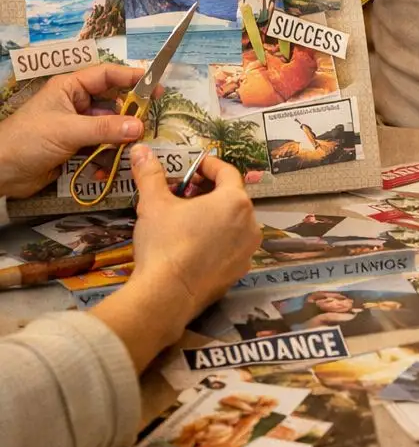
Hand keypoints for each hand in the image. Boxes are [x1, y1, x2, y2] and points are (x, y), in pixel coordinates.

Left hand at [0, 64, 145, 199]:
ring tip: (131, 148)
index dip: (131, 77)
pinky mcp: (75, 148)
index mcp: (70, 88)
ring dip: (119, 139)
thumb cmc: (29, 139)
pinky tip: (107, 168)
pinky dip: (106, 157)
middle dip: (129, 113)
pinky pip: (99, 148)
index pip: (106, 75)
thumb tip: (139, 126)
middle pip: (111, 103)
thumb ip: (104, 128)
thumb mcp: (68, 130)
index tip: (155, 84)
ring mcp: (75, 127)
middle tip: (150, 122)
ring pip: (108, 128)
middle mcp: (75, 104)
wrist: (1, 172)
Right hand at [90, 144, 260, 370]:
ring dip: (215, 218)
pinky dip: (217, 242)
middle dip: (210, 192)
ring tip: (188, 220)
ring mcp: (247, 252)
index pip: (227, 172)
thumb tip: (140, 149)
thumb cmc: (165, 243)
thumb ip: (150, 174)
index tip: (194, 167)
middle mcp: (250, 224)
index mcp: (235, 201)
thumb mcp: (154, 204)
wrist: (166, 297)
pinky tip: (194, 247)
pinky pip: (231, 248)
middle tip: (185, 193)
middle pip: (232, 198)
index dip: (209, 166)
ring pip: (234, 224)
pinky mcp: (239, 274)